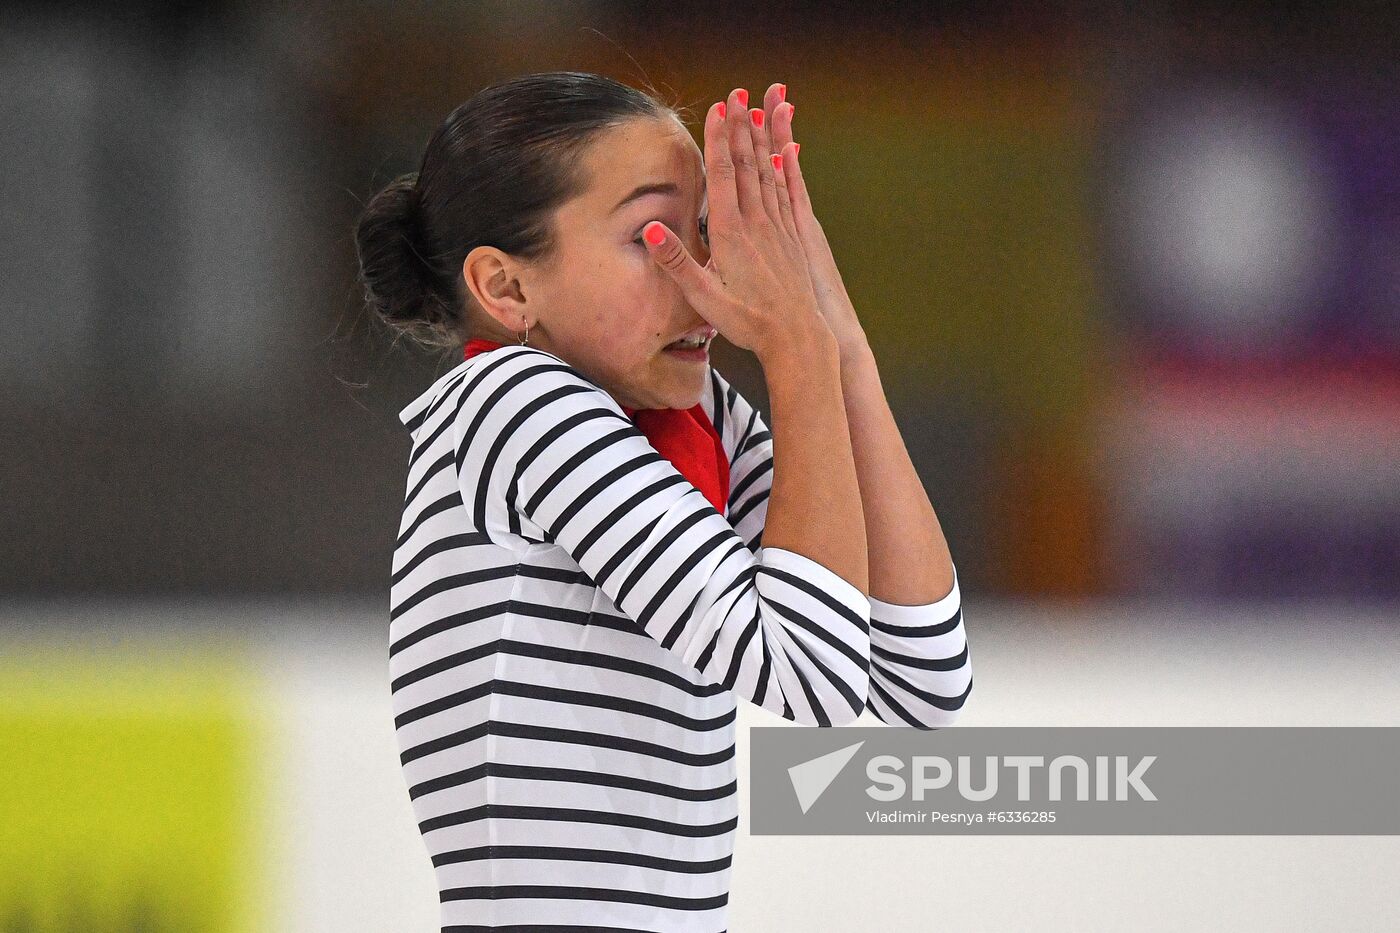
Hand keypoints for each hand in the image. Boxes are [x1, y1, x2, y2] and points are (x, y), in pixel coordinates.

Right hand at [641, 87, 828, 362]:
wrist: (797, 337)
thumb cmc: (746, 321)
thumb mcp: (702, 297)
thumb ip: (675, 261)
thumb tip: (647, 229)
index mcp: (732, 232)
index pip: (723, 175)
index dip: (719, 139)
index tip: (719, 108)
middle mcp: (758, 223)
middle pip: (747, 164)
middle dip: (740, 127)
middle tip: (738, 93)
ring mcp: (778, 228)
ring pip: (768, 173)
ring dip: (761, 139)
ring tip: (758, 109)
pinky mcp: (792, 238)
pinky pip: (786, 192)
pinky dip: (784, 167)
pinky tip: (785, 151)